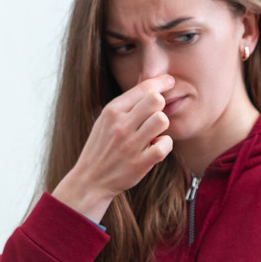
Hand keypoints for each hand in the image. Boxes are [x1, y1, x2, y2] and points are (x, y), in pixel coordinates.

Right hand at [52, 75, 174, 220]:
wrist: (90, 180)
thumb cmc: (101, 147)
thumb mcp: (105, 120)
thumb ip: (126, 104)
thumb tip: (148, 82)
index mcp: (111, 111)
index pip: (143, 88)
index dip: (161, 82)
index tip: (170, 81)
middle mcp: (120, 125)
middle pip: (155, 100)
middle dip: (160, 105)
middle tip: (155, 115)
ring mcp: (130, 144)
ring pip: (162, 120)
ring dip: (163, 125)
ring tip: (154, 132)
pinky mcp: (140, 163)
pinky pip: (165, 145)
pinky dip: (165, 145)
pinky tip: (156, 146)